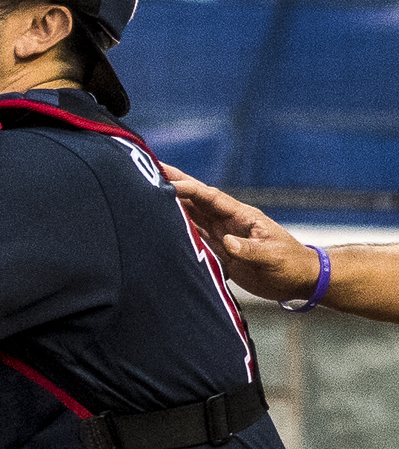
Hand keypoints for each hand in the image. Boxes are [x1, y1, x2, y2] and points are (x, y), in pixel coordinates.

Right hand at [162, 164, 319, 302]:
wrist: (297, 279)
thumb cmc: (290, 264)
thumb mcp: (272, 257)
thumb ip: (249, 249)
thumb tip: (227, 242)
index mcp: (242, 216)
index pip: (211, 198)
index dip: (190, 189)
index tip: (169, 184)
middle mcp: (229, 221)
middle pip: (198, 200)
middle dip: (177, 184)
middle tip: (154, 169)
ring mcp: (223, 234)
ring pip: (193, 215)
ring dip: (173, 204)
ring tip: (151, 192)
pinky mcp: (220, 250)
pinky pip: (195, 235)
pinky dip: (178, 228)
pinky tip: (164, 222)